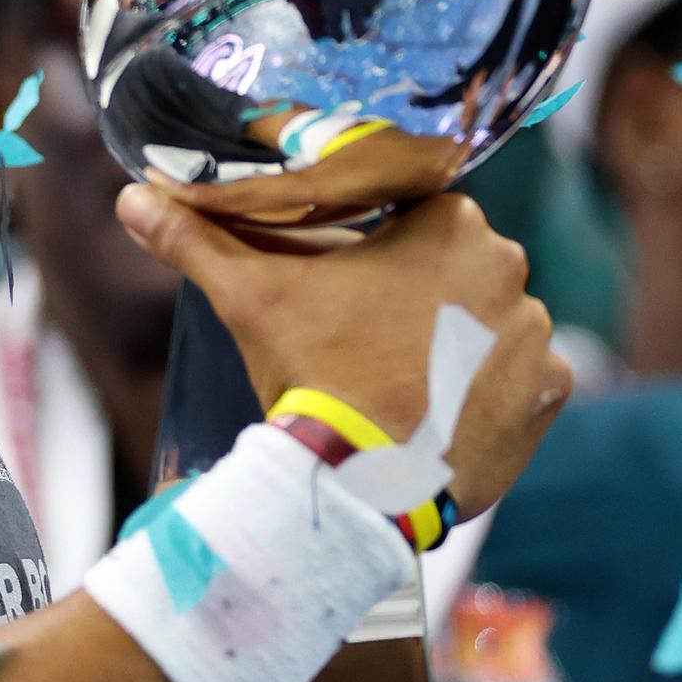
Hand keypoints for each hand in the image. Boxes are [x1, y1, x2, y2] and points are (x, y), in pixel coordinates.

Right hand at [115, 185, 572, 518]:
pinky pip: (521, 376)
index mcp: (448, 220)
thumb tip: (131, 198)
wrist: (360, 482)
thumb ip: (196, 239)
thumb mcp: (249, 297)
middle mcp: (508, 263)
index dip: (375, 252)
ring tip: (403, 380)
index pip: (412, 217)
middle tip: (367, 337)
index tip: (349, 287)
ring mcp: (535, 329)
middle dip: (417, 295)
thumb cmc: (311, 371)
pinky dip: (489, 389)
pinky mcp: (550, 388)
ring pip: (488, 320)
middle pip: (456, 267)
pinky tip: (442, 408)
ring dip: (456, 341)